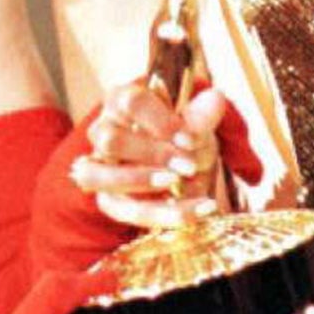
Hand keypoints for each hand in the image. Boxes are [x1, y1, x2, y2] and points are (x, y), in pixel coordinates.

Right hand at [70, 80, 233, 228]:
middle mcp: (103, 131)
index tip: (190, 139)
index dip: (160, 122)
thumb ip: (204, 112)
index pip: (130, 103)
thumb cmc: (184, 133)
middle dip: (153, 155)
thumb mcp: (198, 121)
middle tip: (189, 165)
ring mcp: (100, 166)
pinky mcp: (108, 199)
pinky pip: (123, 210)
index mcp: (122, 100)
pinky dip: (163, 214)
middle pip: (110, 140)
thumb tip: (214, 100)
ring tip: (178, 184)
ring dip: (141, 182)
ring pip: (98, 177)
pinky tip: (198, 208)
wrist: (185, 163)